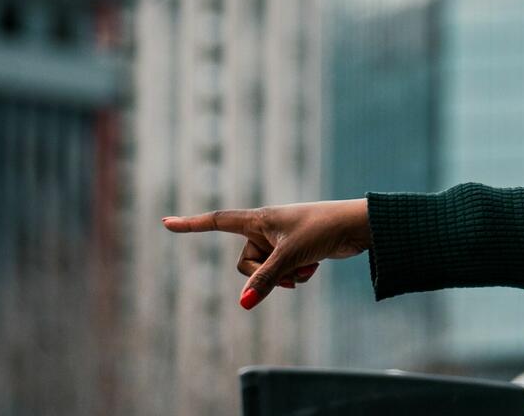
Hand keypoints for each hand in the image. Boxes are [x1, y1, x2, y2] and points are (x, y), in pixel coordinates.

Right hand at [162, 199, 371, 309]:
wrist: (357, 227)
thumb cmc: (322, 230)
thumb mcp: (290, 257)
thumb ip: (266, 281)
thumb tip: (244, 304)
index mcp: (258, 219)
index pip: (217, 222)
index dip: (191, 225)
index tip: (166, 223)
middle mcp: (265, 228)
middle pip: (245, 263)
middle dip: (265, 275)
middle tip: (290, 269)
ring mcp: (279, 241)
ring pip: (266, 272)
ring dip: (285, 276)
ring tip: (307, 267)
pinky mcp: (294, 251)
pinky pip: (283, 273)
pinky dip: (296, 275)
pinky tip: (314, 266)